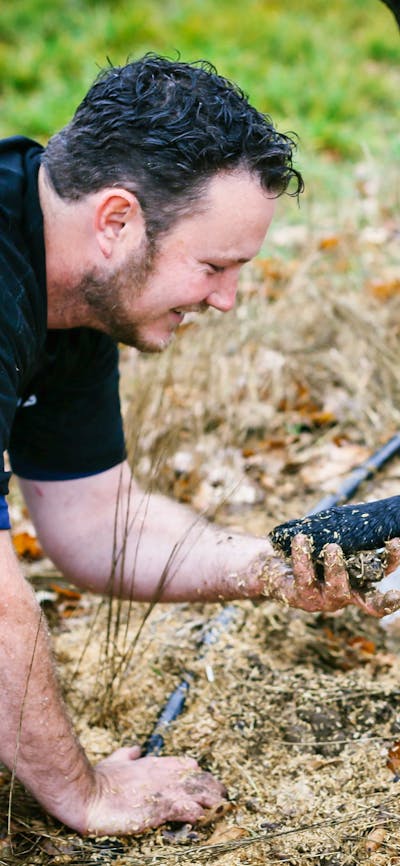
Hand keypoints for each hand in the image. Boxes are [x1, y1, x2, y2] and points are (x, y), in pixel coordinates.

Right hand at [80, 746, 227, 835]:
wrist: (88, 794)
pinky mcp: (160, 808)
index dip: (197, 774)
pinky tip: (202, 816)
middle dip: (211, 787)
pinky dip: (196, 813)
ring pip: (197, 792)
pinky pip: (187, 809)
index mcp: (154, 764)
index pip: (186, 765)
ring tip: (221, 807)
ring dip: (210, 800)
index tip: (204, 783)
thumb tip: (136, 748)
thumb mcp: (116, 760)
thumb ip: (128, 754)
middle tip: (221, 796)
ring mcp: (163, 790)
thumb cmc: (100, 780)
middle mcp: (163, 774)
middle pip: (197, 777)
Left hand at [262, 535, 399, 616]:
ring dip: (337, 567)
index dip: (392, 561)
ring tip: (332, 547)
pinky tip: (299, 539)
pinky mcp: (301, 597)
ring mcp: (325, 600)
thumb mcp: (328, 539)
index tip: (396, 543)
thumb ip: (345, 529)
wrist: (273, 566)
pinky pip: (305, 578)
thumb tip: (364, 507)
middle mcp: (347, 595)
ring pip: (338, 589)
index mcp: (358, 580)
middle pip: (372, 602)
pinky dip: (302, 557)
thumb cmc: (308, 551)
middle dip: (385, 596)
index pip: (381, 573)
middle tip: (379, 572)